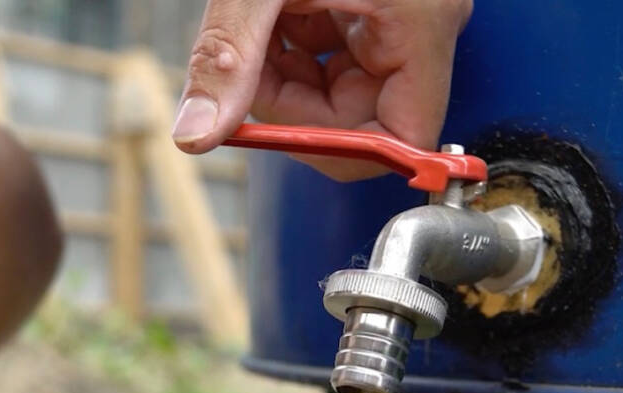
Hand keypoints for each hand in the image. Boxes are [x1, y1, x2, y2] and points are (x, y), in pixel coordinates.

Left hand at [173, 0, 472, 180]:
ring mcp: (405, 15)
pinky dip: (295, 45)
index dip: (340, 148)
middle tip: (250, 62)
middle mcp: (425, 25)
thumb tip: (198, 132)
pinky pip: (339, 53)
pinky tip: (276, 11)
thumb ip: (228, 56)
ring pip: (345, 89)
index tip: (279, 130)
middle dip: (295, 102)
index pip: (403, 138)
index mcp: (421, 22)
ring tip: (262, 21)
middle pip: (364, 118)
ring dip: (289, 73)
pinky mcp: (381, 3)